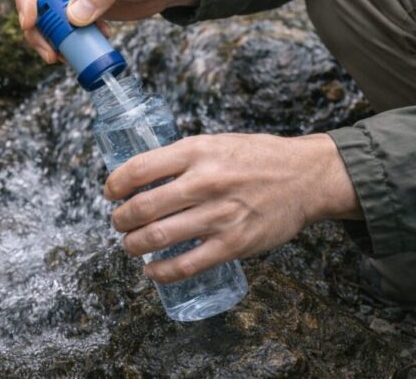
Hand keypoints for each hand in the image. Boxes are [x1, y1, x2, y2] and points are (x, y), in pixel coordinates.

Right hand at [15, 0, 198, 62]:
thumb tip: (72, 18)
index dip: (27, 0)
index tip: (30, 23)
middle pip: (34, 0)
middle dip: (38, 29)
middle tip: (52, 54)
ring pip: (46, 17)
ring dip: (53, 39)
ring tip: (68, 56)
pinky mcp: (78, 5)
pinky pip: (64, 26)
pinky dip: (73, 39)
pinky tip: (97, 39)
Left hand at [104, 133, 361, 283]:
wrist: (306, 176)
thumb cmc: (256, 158)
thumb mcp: (214, 143)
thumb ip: (179, 158)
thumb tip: (140, 176)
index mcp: (196, 152)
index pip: (138, 169)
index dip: (114, 185)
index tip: (109, 193)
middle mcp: (204, 182)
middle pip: (143, 207)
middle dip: (120, 219)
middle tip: (118, 222)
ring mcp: (219, 215)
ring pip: (158, 237)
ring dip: (133, 245)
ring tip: (130, 245)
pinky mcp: (234, 244)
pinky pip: (187, 265)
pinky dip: (161, 272)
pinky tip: (151, 271)